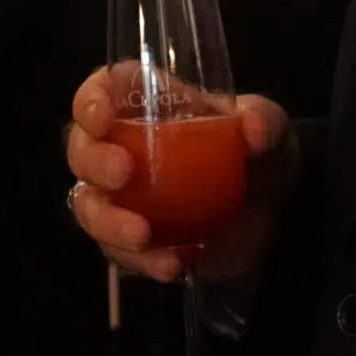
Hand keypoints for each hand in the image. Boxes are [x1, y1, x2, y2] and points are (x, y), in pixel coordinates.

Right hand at [64, 67, 293, 284]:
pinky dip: (140, 261)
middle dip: (94, 161)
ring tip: (142, 235)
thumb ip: (264, 120)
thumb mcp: (271, 128)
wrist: (274, 215)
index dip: (90, 100)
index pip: (101, 91)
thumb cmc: (257, 154)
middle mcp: (121, 148)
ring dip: (107, 220)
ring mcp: (123, 199)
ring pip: (88, 205)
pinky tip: (172, 264)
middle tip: (123, 172)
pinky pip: (118, 252)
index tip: (103, 116)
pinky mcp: (133, 241)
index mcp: (144, 107)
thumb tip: (253, 130)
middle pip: (81, 149)